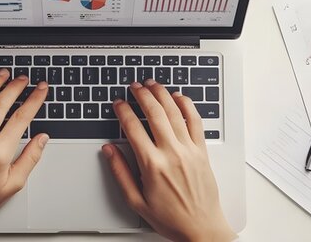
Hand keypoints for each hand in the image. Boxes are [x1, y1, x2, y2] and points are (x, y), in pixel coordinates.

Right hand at [103, 80, 236, 241]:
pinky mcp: (202, 151)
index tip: (118, 103)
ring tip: (153, 84)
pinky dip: (187, 105)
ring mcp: (189, 150)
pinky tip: (179, 97)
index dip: (123, 111)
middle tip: (134, 86)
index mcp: (152, 165)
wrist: (202, 228)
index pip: (133, 128)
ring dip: (162, 94)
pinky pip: (195, 122)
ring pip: (175, 112)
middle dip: (142, 95)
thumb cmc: (170, 218)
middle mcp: (171, 153)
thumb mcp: (136, 200)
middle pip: (155, 113)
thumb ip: (120, 172)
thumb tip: (108, 151)